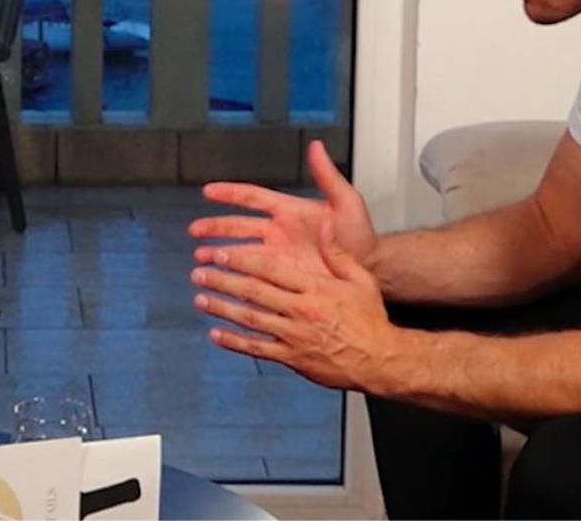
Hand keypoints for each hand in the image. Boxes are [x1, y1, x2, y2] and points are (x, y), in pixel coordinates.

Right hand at [188, 140, 376, 270]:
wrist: (371, 270)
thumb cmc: (360, 236)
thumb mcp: (346, 202)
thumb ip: (327, 176)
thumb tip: (316, 146)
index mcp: (287, 211)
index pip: (252, 197)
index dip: (230, 193)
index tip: (208, 191)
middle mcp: (277, 233)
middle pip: (237, 227)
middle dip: (214, 228)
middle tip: (194, 232)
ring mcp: (276, 257)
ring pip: (239, 254)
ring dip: (218, 255)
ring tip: (200, 261)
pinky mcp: (280, 280)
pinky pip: (251, 278)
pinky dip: (233, 280)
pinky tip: (218, 285)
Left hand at [190, 216, 400, 391]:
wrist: (381, 360)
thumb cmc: (371, 319)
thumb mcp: (360, 278)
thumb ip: (337, 251)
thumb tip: (325, 221)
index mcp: (315, 288)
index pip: (270, 269)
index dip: (241, 260)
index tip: (221, 253)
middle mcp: (300, 311)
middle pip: (253, 292)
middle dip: (223, 280)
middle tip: (200, 271)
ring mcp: (294, 336)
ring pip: (250, 319)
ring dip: (222, 308)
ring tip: (200, 298)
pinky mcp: (292, 358)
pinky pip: (257, 349)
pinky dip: (234, 342)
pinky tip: (215, 334)